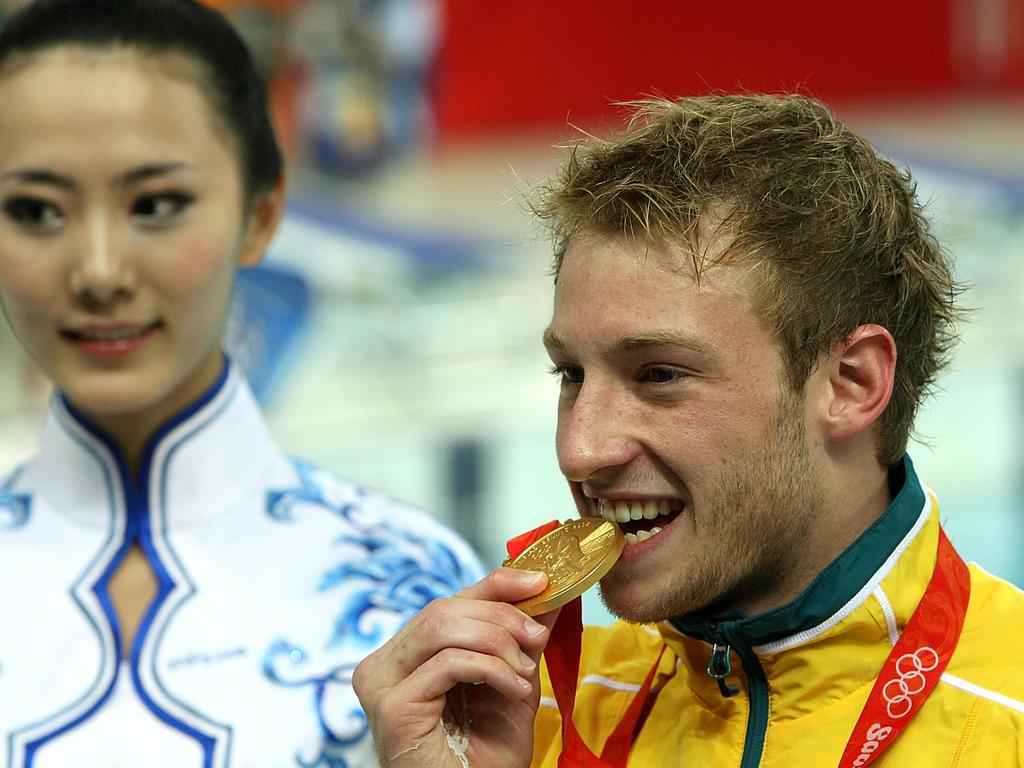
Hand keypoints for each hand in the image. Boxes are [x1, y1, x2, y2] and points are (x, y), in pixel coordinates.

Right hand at [353, 567, 558, 767]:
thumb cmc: (484, 756)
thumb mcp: (512, 683)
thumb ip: (521, 639)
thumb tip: (547, 592)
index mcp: (407, 654)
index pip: (450, 601)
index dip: (496, 584)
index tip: (540, 581)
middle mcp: (385, 663)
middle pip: (445, 609)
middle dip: (502, 616)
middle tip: (538, 636)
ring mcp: (381, 683)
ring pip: (443, 627)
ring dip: (497, 642)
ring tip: (525, 672)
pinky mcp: (392, 705)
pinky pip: (449, 662)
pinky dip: (492, 669)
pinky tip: (514, 689)